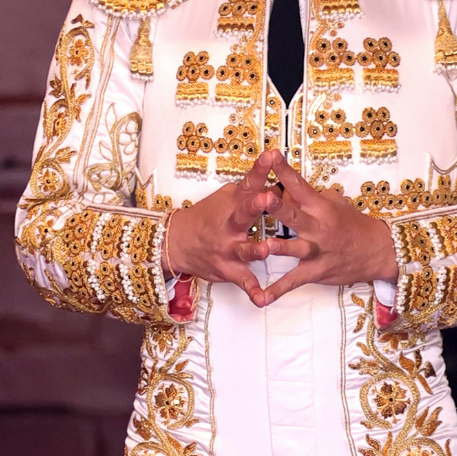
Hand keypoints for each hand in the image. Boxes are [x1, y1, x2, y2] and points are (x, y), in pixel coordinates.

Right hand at [162, 159, 283, 302]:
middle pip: (243, 215)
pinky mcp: (228, 269)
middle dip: (254, 207)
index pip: (248, 183)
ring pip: (244, 249)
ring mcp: (227, 249)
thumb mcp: (226, 197)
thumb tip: (279, 177)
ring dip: (254, 249)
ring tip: (266, 249)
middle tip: (266, 197)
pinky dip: (251, 291)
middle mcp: (229, 226)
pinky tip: (261, 299)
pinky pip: (242, 281)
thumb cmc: (208, 217)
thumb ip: (252, 191)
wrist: (177, 243)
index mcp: (233, 204)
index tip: (271, 155)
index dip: (260, 170)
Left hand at [254, 150, 398, 304]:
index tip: (270, 156)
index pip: (300, 186)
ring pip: (295, 248)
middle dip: (278, 206)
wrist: (380, 251)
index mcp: (321, 207)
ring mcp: (316, 251)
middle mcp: (318, 228)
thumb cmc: (353, 225)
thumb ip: (311, 196)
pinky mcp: (316, 272)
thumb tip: (289, 186)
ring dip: (279, 247)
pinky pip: (294, 282)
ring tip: (262, 247)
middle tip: (262, 196)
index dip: (284, 171)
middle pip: (295, 215)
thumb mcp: (335, 204)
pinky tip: (261, 298)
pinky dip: (278, 290)